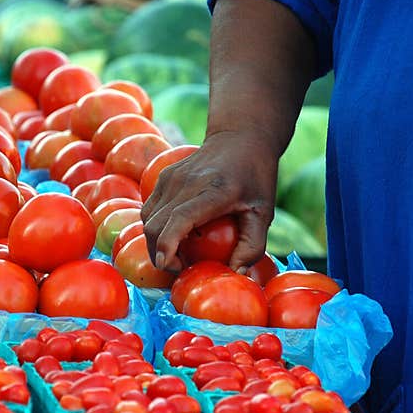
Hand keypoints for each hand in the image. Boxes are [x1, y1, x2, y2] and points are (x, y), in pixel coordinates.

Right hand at [141, 128, 278, 273]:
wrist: (240, 136)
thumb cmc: (256, 178)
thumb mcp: (264, 213)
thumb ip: (252, 247)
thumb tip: (236, 276)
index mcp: (214, 190)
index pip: (179, 220)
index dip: (168, 246)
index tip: (170, 266)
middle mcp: (186, 182)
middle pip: (156, 225)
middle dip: (159, 254)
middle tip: (180, 267)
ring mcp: (171, 177)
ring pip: (148, 219)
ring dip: (155, 243)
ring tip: (176, 254)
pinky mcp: (163, 177)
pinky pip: (150, 209)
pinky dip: (156, 228)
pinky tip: (173, 236)